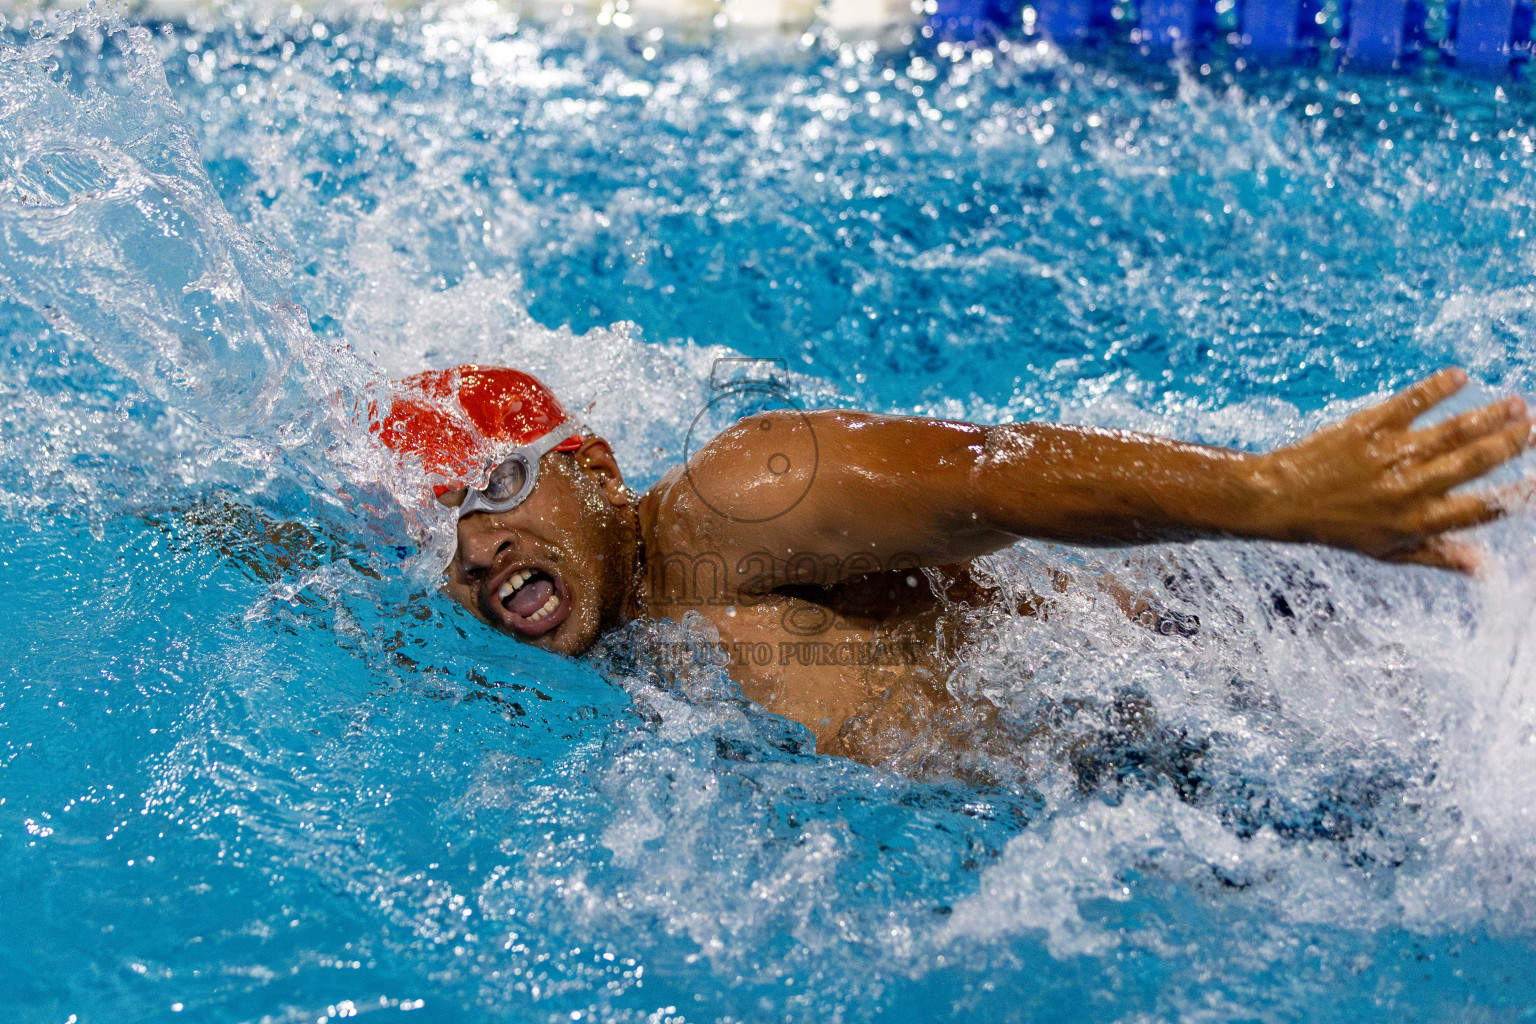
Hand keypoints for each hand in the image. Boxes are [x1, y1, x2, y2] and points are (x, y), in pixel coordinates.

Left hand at [1248, 368, 1532, 571]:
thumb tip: (1487, 568)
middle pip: (1474, 463)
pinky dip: (1436, 388)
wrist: (1282, 500)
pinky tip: (1460, 376)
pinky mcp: (1368, 427)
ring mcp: (1390, 455)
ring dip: (1488, 416)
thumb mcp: (1387, 551)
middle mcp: (1409, 488)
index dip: (1516, 494)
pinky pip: (1410, 403)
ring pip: (1451, 431)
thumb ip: (1439, 555)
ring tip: (1518, 404)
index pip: (1480, 508)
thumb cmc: (1339, 528)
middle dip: (1512, 444)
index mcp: (1417, 521)